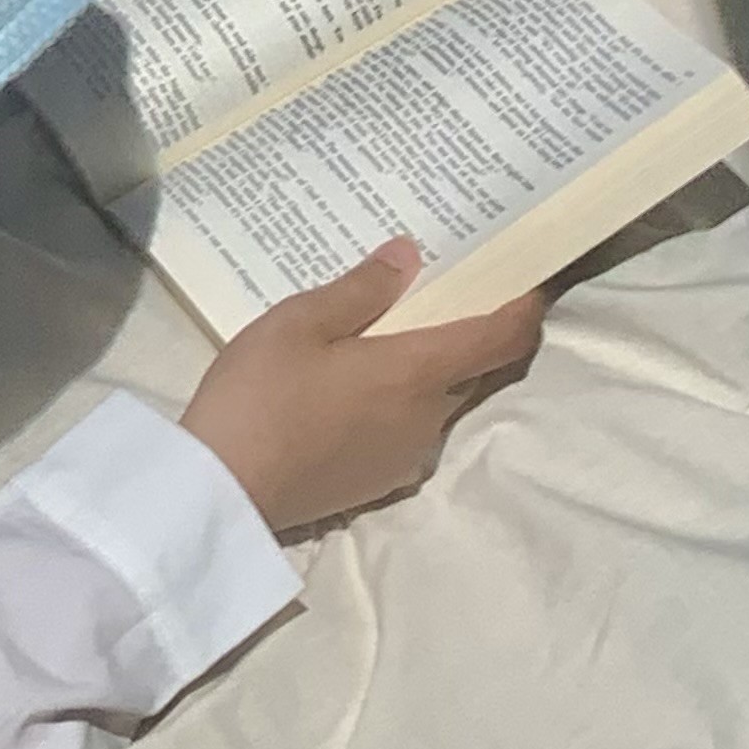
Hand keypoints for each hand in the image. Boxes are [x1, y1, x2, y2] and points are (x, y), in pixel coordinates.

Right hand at [180, 237, 545, 533]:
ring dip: (424, 375)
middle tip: (436, 301)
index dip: (524, 307)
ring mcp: (406, 456)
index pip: (503, 337)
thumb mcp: (297, 323)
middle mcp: (429, 417)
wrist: (223, 492)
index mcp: (418, 371)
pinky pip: (405, 434)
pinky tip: (346, 399)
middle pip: (474, 370)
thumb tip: (410, 256)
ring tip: (377, 349)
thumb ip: (359, 289)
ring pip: (437, 404)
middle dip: (467, 335)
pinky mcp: (377, 484)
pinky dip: (394, 408)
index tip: (526, 280)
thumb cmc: (259, 396)